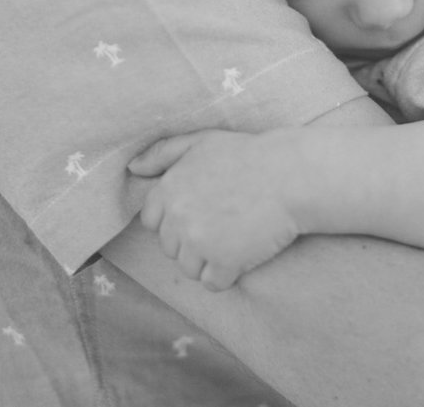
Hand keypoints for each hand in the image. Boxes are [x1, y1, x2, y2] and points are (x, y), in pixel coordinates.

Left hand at [129, 129, 304, 291]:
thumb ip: (163, 153)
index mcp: (168, 189)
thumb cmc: (249, 155)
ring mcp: (200, 243)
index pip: (151, 222)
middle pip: (171, 248)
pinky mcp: (224, 263)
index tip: (202, 212)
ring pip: (189, 269)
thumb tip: (132, 167)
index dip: (175, 220)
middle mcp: (177, 218)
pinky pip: (213, 283)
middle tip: (224, 222)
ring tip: (235, 237)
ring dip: (209, 260)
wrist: (291, 176)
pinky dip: (227, 274)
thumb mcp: (202, 142)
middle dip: (192, 241)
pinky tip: (244, 253)